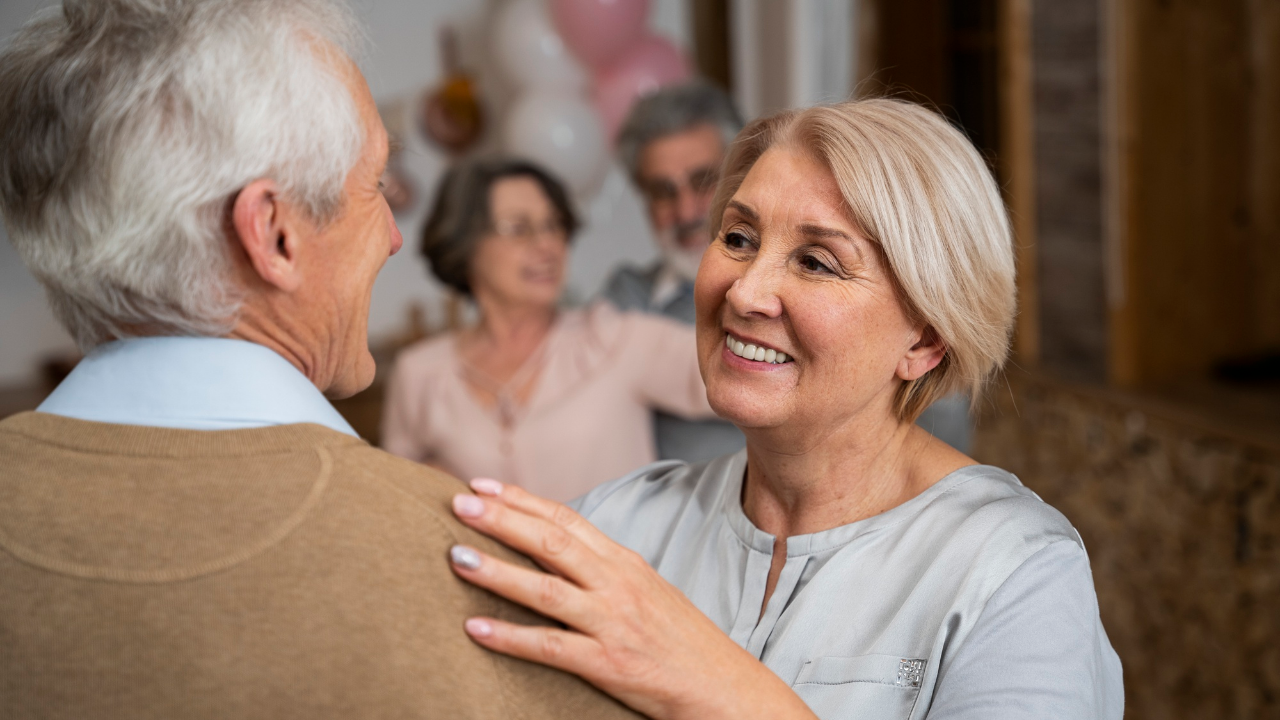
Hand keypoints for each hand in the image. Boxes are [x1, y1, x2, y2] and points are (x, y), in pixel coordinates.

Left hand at [448, 479, 816, 719]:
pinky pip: (550, 647)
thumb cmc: (682, 642)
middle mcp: (617, 585)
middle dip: (501, 519)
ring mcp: (612, 623)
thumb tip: (557, 551)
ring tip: (456, 556)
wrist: (725, 688)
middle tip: (458, 502)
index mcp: (625, 563)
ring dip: (496, 571)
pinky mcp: (608, 664)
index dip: (522, 501)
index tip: (483, 484)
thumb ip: (604, 570)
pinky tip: (475, 628)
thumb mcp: (648, 591)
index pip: (566, 520)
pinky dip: (509, 637)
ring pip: (545, 589)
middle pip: (551, 543)